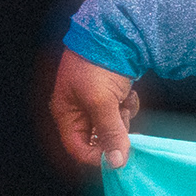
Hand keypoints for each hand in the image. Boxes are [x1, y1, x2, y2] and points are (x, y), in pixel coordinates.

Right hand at [47, 49, 140, 168]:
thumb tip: (117, 163)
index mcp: (66, 112)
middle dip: (113, 133)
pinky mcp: (112, 95)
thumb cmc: (97, 65)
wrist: (114, 33)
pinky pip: (121, 112)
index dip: (96, 157)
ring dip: (123, 119)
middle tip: (123, 120)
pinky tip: (129, 94)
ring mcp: (95, 102)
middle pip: (97, 139)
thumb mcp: (101, 102)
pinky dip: (128, 106)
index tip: (117, 158)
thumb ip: (109, 133)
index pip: (77, 148)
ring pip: (112, 127)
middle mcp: (78, 110)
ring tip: (124, 101)